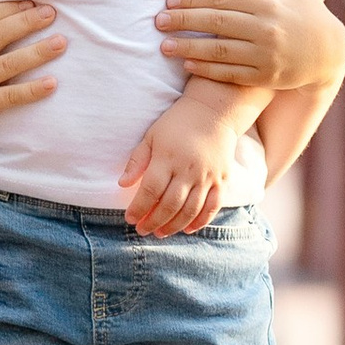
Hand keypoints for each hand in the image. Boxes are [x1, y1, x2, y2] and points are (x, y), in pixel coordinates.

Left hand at [117, 85, 249, 238]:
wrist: (213, 112)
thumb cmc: (177, 123)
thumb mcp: (152, 136)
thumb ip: (137, 161)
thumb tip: (122, 184)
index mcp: (168, 158)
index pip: (151, 190)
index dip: (139, 208)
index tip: (130, 218)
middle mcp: (188, 170)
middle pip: (170, 204)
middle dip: (154, 221)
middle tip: (142, 230)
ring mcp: (207, 176)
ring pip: (190, 210)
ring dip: (174, 225)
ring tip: (160, 233)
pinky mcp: (222, 180)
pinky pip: (212, 207)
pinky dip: (200, 222)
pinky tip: (187, 229)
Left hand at [157, 0, 344, 94]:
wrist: (329, 52)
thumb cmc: (305, 8)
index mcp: (269, 3)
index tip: (169, 1)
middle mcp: (266, 29)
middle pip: (216, 23)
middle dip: (184, 22)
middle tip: (158, 22)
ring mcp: (266, 55)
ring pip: (219, 51)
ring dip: (188, 49)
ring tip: (164, 46)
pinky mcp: (265, 77)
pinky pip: (230, 74)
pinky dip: (207, 70)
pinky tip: (187, 65)